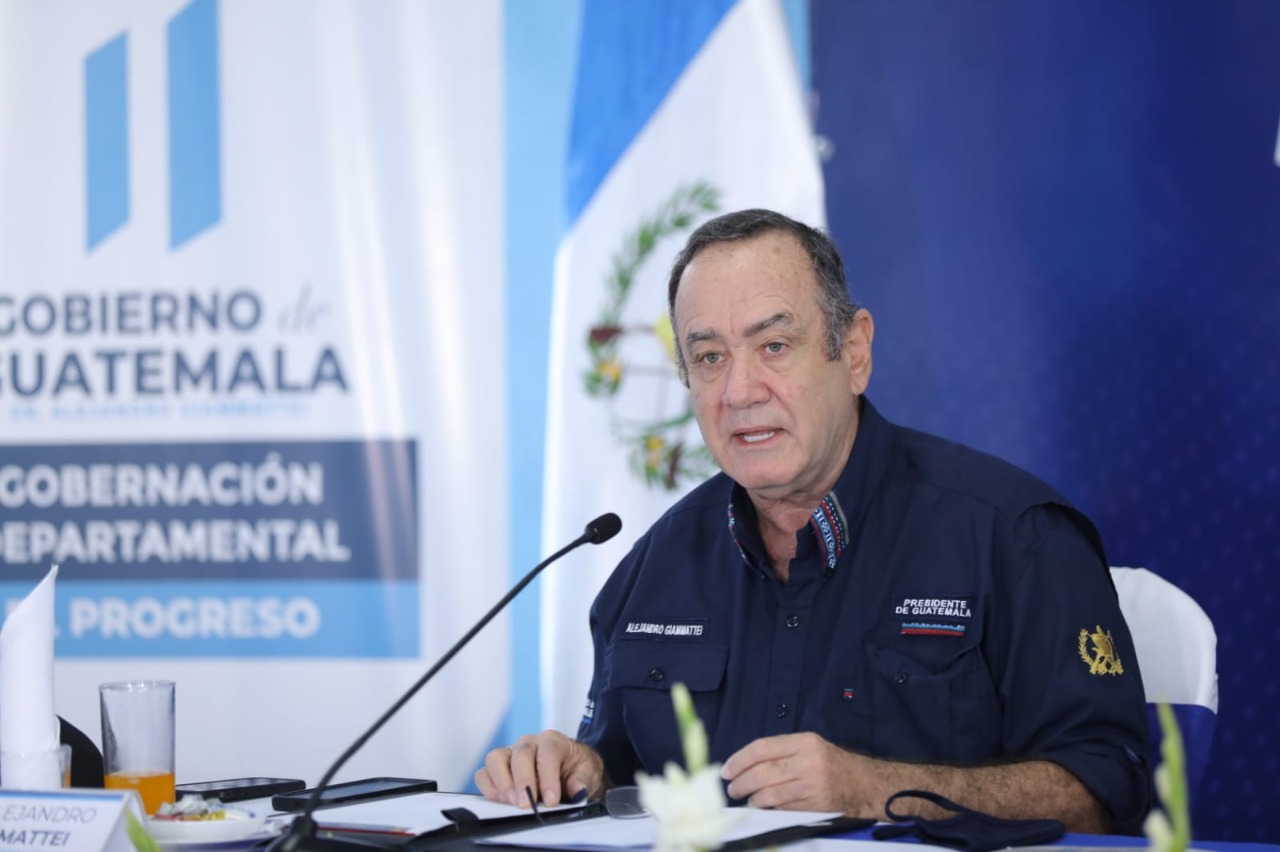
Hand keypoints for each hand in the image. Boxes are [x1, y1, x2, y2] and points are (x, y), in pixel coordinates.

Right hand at [474, 730, 605, 807]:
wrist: (568, 768)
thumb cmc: (575, 768)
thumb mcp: (589, 772)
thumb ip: (583, 780)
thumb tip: (578, 790)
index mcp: (552, 741)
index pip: (547, 754)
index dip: (547, 778)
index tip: (550, 801)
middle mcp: (529, 743)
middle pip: (520, 756)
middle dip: (523, 782)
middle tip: (527, 805)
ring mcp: (511, 753)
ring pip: (496, 758)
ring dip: (502, 783)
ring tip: (513, 803)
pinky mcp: (498, 768)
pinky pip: (484, 773)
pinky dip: (489, 788)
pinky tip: (502, 801)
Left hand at [720, 732, 880, 816]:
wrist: (866, 784)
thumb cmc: (832, 763)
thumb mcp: (810, 746)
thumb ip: (781, 751)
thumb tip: (745, 763)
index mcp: (804, 742)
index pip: (762, 748)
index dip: (739, 759)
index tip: (726, 769)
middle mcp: (808, 762)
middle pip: (763, 773)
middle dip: (741, 782)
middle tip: (731, 788)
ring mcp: (813, 786)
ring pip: (770, 795)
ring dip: (752, 799)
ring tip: (745, 799)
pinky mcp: (816, 807)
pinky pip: (784, 809)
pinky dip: (769, 809)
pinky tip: (764, 807)